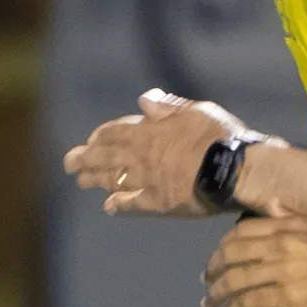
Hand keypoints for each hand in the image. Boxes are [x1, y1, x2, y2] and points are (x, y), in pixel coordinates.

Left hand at [64, 89, 248, 215]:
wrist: (236, 170)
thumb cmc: (221, 136)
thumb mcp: (198, 111)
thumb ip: (169, 107)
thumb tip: (144, 100)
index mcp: (150, 132)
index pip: (115, 132)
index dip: (100, 136)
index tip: (91, 140)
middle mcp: (142, 156)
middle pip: (105, 157)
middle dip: (85, 158)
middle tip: (70, 163)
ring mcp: (148, 181)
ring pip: (113, 179)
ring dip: (95, 179)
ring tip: (82, 181)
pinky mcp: (159, 202)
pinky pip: (133, 204)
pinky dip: (119, 205)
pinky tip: (109, 206)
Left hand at [201, 214, 306, 306]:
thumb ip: (292, 215)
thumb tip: (270, 204)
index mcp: (289, 224)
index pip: (242, 232)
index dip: (224, 245)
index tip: (218, 256)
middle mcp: (280, 244)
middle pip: (232, 254)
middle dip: (213, 268)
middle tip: (206, 280)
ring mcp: (281, 271)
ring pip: (235, 280)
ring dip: (217, 293)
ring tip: (209, 303)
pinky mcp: (286, 297)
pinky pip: (249, 303)